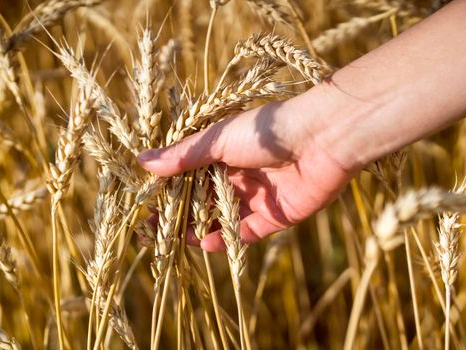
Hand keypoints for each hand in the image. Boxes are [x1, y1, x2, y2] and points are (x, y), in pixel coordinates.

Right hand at [138, 92, 354, 251]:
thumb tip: (143, 162)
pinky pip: (246, 232)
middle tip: (155, 228)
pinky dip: (227, 238)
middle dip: (181, 214)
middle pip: (205, 200)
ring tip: (175, 239)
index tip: (147, 203)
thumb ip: (184, 156)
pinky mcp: (276, 216)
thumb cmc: (268, 131)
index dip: (171, 189)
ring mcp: (258, 197)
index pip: (192, 175)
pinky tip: (204, 243)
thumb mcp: (219, 140)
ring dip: (200, 229)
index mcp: (227, 153)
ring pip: (223, 218)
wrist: (322, 139)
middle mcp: (241, 176)